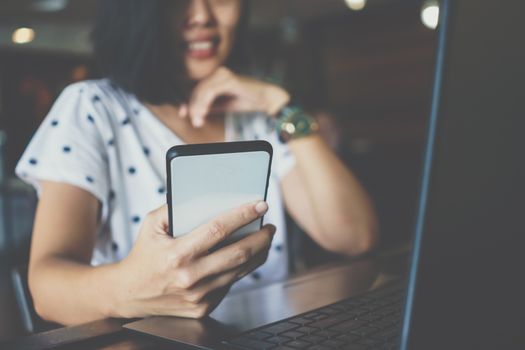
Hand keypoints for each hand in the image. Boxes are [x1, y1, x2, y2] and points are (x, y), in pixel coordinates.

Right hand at [112, 201, 274, 318]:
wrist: (129, 294)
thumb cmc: (144, 254)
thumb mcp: (152, 225)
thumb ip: (175, 207)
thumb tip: (206, 195)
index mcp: (177, 253)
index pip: (218, 229)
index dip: (242, 216)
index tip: (260, 205)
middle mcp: (190, 277)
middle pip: (238, 253)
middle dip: (261, 237)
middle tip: (270, 226)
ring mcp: (198, 295)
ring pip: (240, 270)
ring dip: (258, 253)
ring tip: (264, 238)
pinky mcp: (203, 307)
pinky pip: (230, 284)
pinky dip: (241, 269)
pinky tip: (245, 256)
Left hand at [179, 67, 289, 126]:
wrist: (266, 98)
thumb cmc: (247, 100)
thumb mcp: (223, 105)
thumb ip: (208, 107)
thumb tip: (192, 113)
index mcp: (216, 77)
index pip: (197, 89)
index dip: (189, 102)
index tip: (183, 114)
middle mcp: (218, 73)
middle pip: (198, 90)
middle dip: (194, 107)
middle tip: (194, 121)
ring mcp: (223, 75)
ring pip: (202, 91)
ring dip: (198, 107)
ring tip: (198, 119)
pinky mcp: (228, 79)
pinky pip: (211, 92)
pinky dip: (205, 103)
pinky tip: (205, 113)